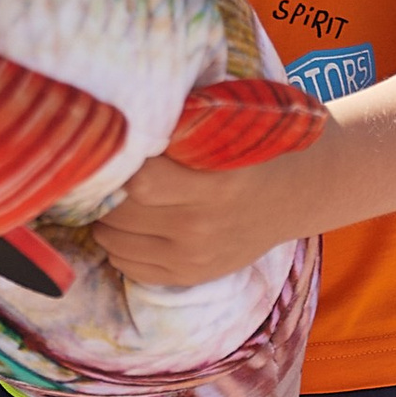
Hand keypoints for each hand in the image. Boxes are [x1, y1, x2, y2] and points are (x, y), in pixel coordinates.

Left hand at [89, 144, 317, 289]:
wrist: (292, 195)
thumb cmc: (253, 151)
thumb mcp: (226, 131)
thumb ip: (180, 130)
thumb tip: (122, 121)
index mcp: (213, 185)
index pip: (140, 182)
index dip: (119, 166)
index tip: (113, 151)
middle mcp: (201, 226)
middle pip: (122, 213)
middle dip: (105, 193)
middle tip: (103, 176)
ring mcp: (194, 257)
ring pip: (117, 243)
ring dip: (105, 221)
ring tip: (112, 200)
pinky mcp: (190, 275)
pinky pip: (130, 267)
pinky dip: (118, 247)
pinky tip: (126, 228)